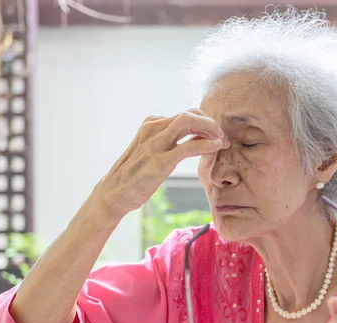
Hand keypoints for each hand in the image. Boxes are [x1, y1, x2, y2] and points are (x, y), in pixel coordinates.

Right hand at [95, 109, 228, 217]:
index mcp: (150, 125)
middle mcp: (152, 129)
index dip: (206, 121)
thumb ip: (168, 141)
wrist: (113, 194)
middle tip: (223, 138)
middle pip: (190, 113)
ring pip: (189, 122)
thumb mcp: (150, 151)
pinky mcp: (159, 161)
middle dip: (211, 123)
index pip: (186, 113)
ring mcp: (154, 144)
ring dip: (212, 130)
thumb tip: (195, 138)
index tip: (217, 135)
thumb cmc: (134, 175)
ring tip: (222, 143)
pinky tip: (216, 148)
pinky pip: (188, 146)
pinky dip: (206, 145)